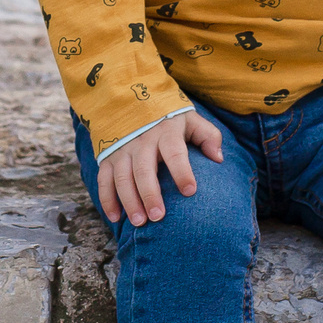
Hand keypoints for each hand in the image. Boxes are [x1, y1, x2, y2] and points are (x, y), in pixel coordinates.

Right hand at [94, 111, 224, 225]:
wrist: (131, 100)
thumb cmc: (168, 119)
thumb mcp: (190, 120)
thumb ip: (208, 136)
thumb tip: (218, 158)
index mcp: (166, 132)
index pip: (174, 153)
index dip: (182, 172)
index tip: (190, 191)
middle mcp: (141, 141)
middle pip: (144, 170)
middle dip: (150, 194)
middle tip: (158, 217)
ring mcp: (122, 150)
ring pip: (122, 177)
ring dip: (129, 201)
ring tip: (140, 222)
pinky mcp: (107, 158)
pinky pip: (104, 180)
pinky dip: (107, 200)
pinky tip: (116, 218)